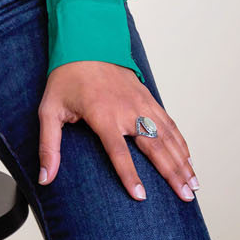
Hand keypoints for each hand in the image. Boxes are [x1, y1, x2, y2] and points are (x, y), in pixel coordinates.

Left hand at [36, 61, 199, 202]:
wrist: (86, 42)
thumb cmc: (66, 78)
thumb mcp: (49, 110)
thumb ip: (48, 146)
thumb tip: (45, 178)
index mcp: (103, 116)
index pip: (119, 152)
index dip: (129, 175)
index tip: (141, 197)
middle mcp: (127, 110)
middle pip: (154, 146)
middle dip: (172, 174)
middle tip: (186, 197)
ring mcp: (141, 103)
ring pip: (167, 136)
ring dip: (182, 161)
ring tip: (194, 184)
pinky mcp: (148, 98)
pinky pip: (169, 123)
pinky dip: (181, 142)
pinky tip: (189, 158)